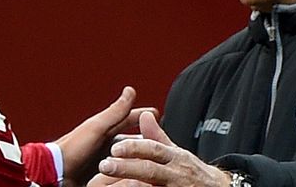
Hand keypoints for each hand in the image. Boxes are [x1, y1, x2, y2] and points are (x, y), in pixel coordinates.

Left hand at [56, 86, 157, 186]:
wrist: (57, 174)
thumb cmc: (73, 149)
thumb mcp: (97, 128)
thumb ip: (115, 111)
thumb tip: (131, 90)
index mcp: (105, 129)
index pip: (129, 119)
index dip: (143, 116)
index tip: (158, 114)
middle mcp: (106, 144)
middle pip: (132, 140)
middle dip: (146, 138)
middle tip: (162, 139)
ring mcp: (105, 160)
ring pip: (129, 157)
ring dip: (141, 157)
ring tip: (156, 160)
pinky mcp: (104, 176)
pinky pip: (123, 172)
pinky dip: (132, 171)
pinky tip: (141, 173)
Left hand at [88, 112, 230, 186]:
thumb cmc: (190, 172)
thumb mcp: (176, 152)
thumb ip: (157, 137)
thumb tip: (144, 115)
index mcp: (174, 157)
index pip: (153, 149)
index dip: (134, 148)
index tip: (114, 148)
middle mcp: (175, 174)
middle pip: (150, 170)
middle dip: (127, 168)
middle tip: (105, 166)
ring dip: (131, 186)